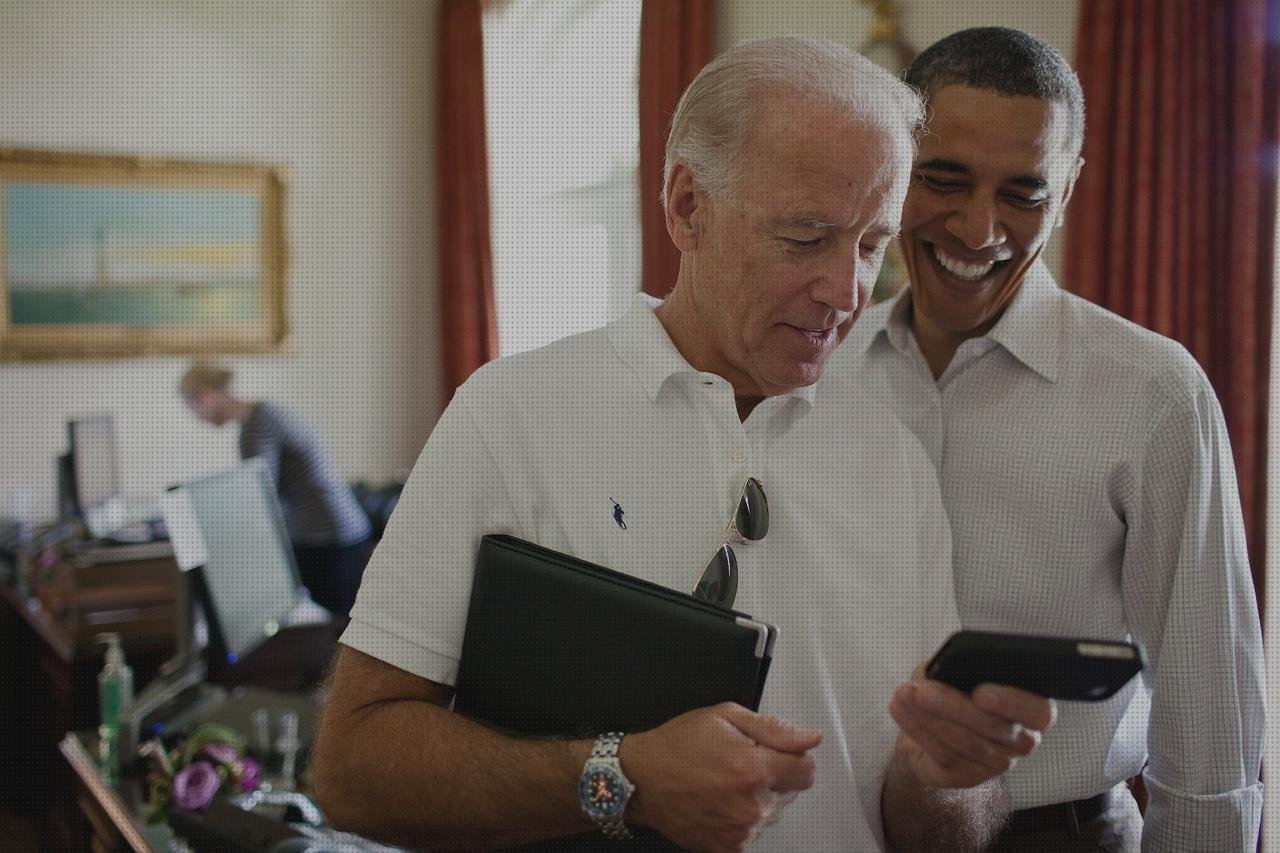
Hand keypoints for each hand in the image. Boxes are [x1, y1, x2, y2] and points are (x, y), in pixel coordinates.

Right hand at [619, 702, 820, 851]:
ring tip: (723, 783)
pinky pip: (751, 831)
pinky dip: (740, 818)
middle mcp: (750, 804)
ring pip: (771, 813)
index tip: (775, 755)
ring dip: (756, 799)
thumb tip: (810, 738)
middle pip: (790, 792)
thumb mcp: (724, 717)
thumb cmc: (676, 745)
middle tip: (737, 763)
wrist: (640, 779)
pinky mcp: (728, 848)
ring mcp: (740, 831)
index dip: (792, 758)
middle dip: (771, 776)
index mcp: (753, 768)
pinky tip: (718, 802)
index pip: (807, 771)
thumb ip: (775, 729)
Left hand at [888, 671, 1054, 789]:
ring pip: (964, 742)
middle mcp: (1019, 740)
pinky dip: (918, 729)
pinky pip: (943, 754)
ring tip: (905, 695)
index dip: (1012, 703)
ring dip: (929, 717)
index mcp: (1028, 709)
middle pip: (993, 727)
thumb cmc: (954, 690)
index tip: (980, 692)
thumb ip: (959, 667)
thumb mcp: (958, 671)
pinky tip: (901, 709)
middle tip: (923, 690)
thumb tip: (943, 668)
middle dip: (953, 706)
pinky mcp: (968, 775)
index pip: (1038, 712)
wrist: (935, 728)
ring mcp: (996, 763)